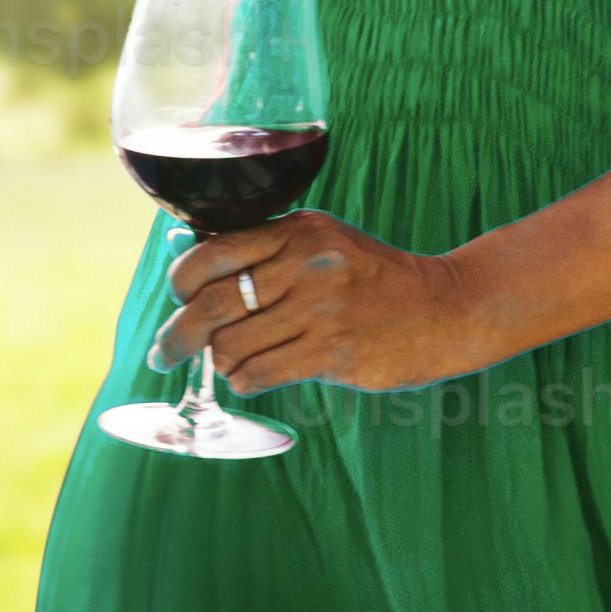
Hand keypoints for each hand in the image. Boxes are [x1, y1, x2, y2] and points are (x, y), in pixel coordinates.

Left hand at [157, 212, 502, 396]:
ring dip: (218, 362)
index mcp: (297, 231)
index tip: (176, 300)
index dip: (180, 282)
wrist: (447, 308)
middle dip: (177, 335)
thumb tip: (189, 271)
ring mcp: (321, 311)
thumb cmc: (372, 278)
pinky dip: (243, 380)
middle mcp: (306, 266)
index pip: (210, 254)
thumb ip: (266, 251)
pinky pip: (261, 373)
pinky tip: (248, 378)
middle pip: (212, 304)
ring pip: (232, 345)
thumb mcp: (323, 243)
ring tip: (225, 365)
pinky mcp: (335, 353)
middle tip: (162, 354)